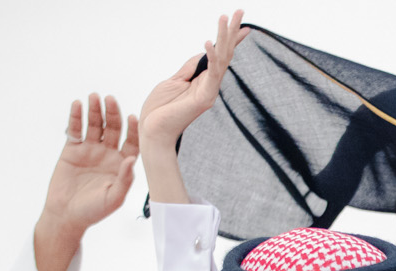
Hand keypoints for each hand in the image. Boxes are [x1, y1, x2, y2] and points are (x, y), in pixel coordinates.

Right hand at [31, 94, 140, 270]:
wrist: (67, 215)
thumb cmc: (94, 211)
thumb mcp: (114, 198)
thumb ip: (125, 179)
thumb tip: (132, 159)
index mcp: (122, 165)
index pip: (131, 142)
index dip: (132, 130)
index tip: (133, 118)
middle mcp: (108, 154)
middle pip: (113, 129)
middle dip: (113, 114)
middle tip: (111, 100)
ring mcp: (90, 150)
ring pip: (94, 125)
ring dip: (95, 110)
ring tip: (94, 97)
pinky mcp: (72, 149)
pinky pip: (75, 130)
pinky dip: (76, 117)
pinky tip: (77, 105)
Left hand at [139, 10, 247, 202]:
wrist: (154, 133)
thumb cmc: (160, 110)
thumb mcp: (174, 81)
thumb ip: (190, 67)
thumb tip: (203, 51)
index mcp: (203, 81)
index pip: (220, 56)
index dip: (230, 39)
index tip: (242, 24)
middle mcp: (210, 86)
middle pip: (224, 54)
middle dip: (231, 31)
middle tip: (239, 11)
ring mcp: (208, 92)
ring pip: (220, 60)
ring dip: (224, 37)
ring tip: (226, 17)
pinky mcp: (203, 99)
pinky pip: (209, 74)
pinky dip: (209, 57)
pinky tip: (208, 41)